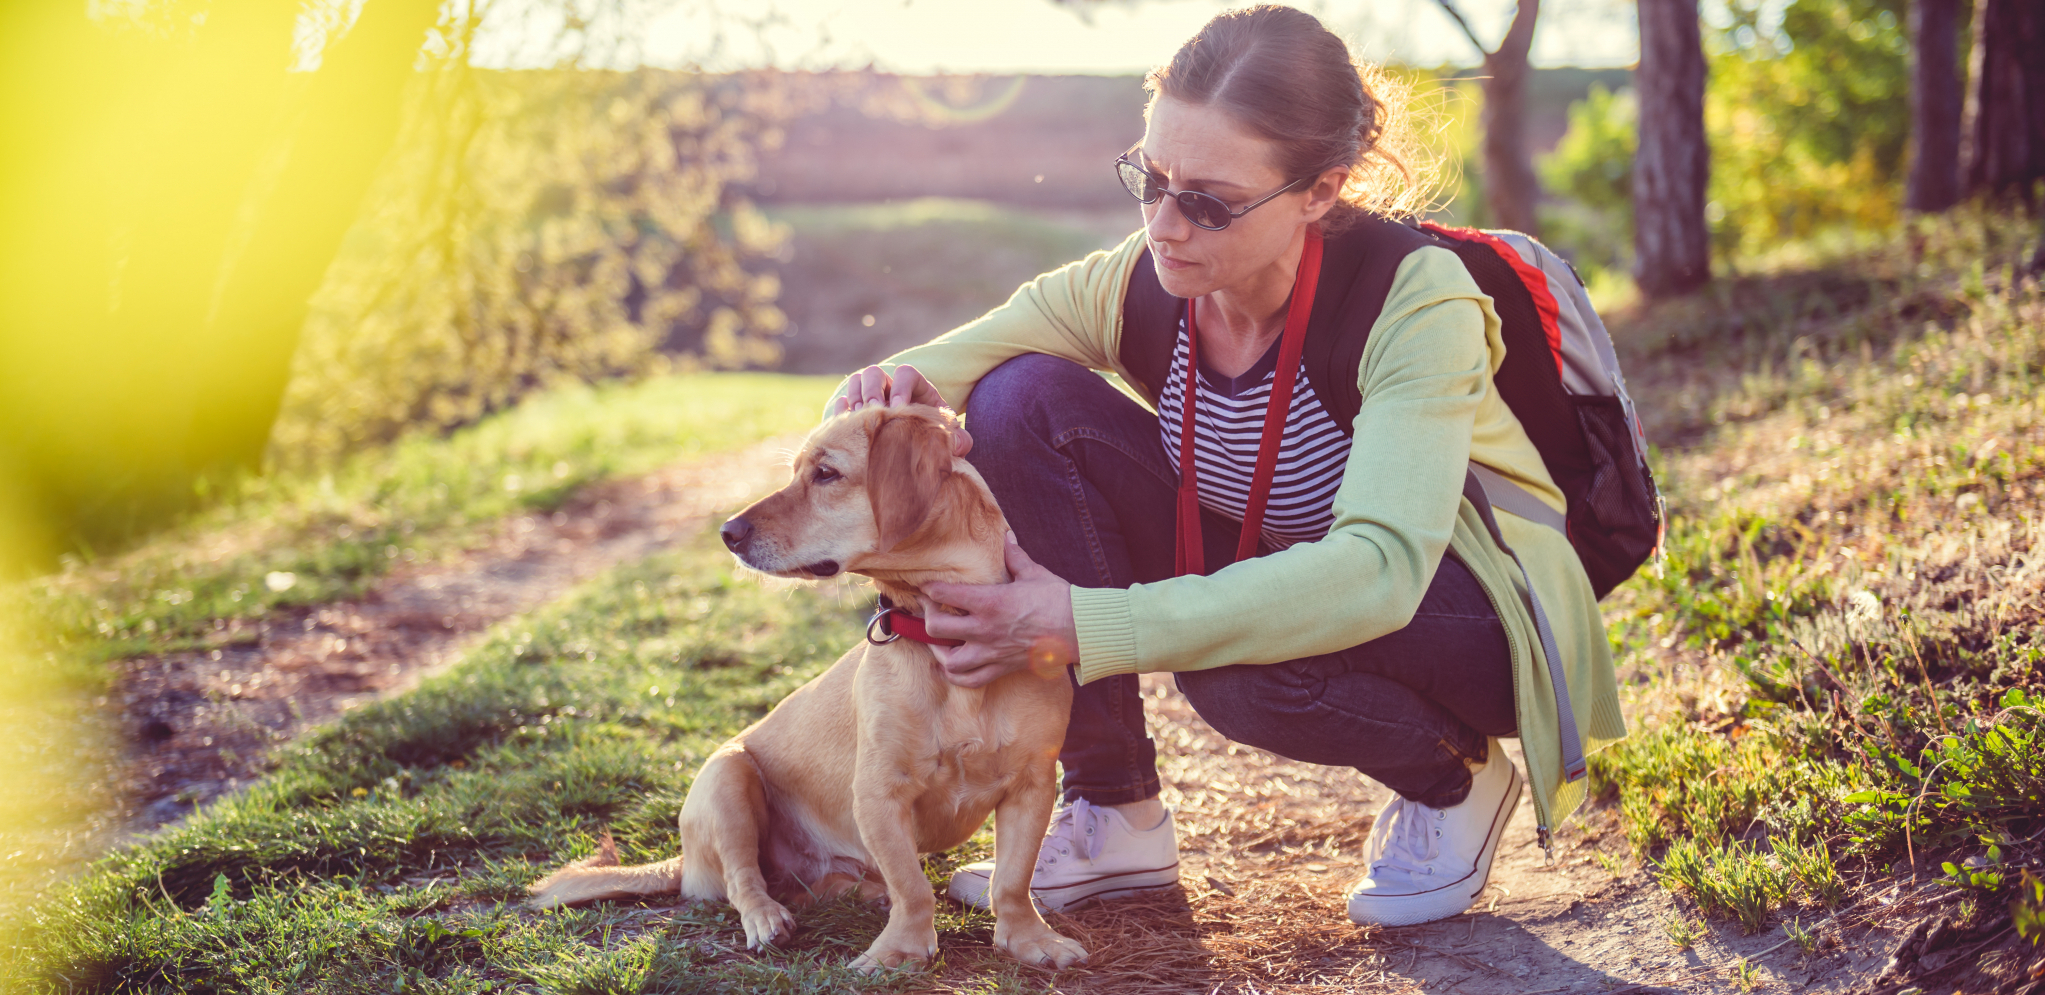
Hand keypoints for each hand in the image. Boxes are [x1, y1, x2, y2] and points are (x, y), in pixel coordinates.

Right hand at [828, 364, 970, 455]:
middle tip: (875, 413)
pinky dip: (842, 409)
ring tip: (859, 419)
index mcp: (916, 387)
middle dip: (872, 391)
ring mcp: (872, 396)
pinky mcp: (857, 411)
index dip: (902, 388)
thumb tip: (960, 446)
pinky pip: (842, 401)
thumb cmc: (934, 439)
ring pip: (856, 381)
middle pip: (874, 373)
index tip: (900, 409)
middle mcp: (891, 387)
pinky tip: (846, 424)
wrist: (916, 451)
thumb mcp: (949, 437)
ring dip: (855, 398)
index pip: (906, 373)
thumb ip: (959, 440)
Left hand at [920, 534, 1076, 688]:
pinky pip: (971, 680)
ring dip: (938, 651)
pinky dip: (955, 677)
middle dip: (928, 617)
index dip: (930, 589)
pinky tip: (949, 668)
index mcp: (990, 602)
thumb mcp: (1034, 573)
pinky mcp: (1002, 668)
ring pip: (949, 661)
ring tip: (938, 641)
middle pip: (937, 629)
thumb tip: (1007, 537)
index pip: (946, 595)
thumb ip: (1014, 557)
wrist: (1079, 631)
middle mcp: (985, 629)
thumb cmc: (1058, 599)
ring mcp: (992, 652)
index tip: (926, 586)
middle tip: (929, 609)